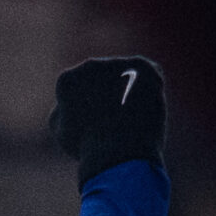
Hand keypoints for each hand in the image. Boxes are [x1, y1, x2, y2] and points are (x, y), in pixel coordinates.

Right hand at [49, 55, 165, 188]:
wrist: (118, 151)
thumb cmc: (88, 149)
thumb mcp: (64, 134)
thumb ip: (66, 111)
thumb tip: (72, 101)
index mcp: (66, 81)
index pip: (77, 93)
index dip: (88, 115)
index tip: (95, 132)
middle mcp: (89, 65)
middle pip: (101, 80)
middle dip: (108, 99)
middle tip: (115, 126)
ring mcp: (116, 63)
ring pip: (125, 77)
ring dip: (129, 94)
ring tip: (130, 121)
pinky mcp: (141, 66)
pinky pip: (149, 76)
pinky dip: (150, 91)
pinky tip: (144, 110)